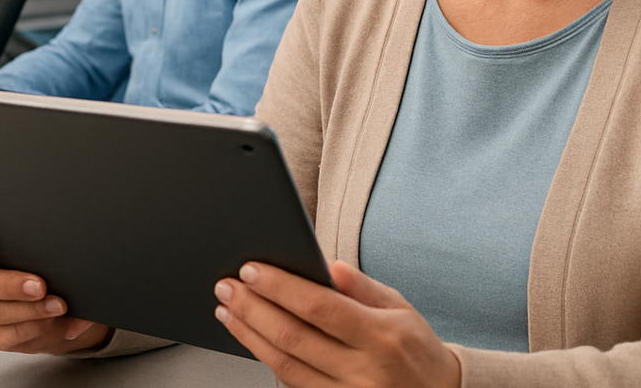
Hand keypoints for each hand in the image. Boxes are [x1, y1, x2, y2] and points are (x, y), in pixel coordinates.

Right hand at [0, 220, 110, 354]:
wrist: (46, 293)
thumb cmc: (36, 258)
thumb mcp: (35, 243)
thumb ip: (36, 240)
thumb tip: (61, 245)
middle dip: (9, 285)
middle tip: (39, 285)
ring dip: (31, 311)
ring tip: (59, 305)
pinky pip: (8, 336)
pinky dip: (38, 329)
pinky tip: (59, 322)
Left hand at [214, 261, 460, 387]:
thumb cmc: (414, 347)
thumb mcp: (399, 307)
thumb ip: (361, 286)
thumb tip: (326, 265)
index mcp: (380, 336)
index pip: (318, 307)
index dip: (279, 287)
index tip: (251, 270)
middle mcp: (362, 370)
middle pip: (293, 336)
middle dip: (252, 308)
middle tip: (226, 286)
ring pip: (284, 364)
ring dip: (249, 334)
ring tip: (228, 310)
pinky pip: (292, 383)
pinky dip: (266, 358)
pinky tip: (251, 337)